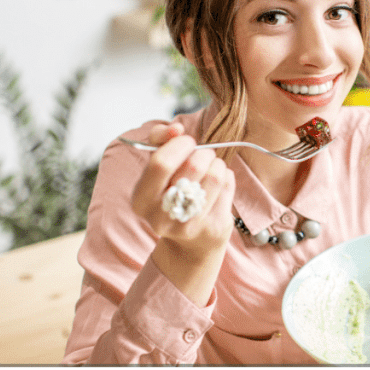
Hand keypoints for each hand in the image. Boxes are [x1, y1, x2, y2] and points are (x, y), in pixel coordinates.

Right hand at [130, 122, 235, 263]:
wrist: (191, 240)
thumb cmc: (173, 191)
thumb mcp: (157, 165)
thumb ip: (160, 140)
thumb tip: (175, 128)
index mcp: (141, 200)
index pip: (161, 163)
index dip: (180, 144)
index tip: (187, 141)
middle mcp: (161, 218)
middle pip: (193, 167)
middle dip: (203, 153)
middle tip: (203, 155)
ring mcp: (188, 226)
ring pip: (215, 175)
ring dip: (217, 164)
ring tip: (211, 168)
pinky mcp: (213, 228)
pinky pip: (228, 185)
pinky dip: (226, 177)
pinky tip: (217, 185)